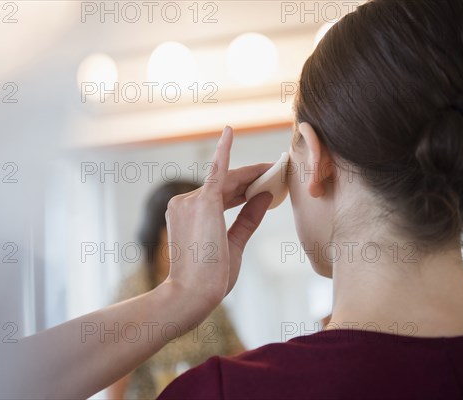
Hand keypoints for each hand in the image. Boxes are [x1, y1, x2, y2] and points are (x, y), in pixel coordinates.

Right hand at [164, 126, 273, 312]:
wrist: (192, 294)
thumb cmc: (209, 278)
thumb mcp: (233, 245)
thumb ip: (247, 218)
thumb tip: (265, 196)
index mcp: (189, 214)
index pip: (222, 195)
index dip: (245, 189)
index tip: (262, 185)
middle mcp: (185, 202)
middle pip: (226, 185)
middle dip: (252, 179)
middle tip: (277, 170)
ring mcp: (190, 200)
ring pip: (227, 181)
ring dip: (252, 174)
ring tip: (275, 167)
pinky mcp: (201, 202)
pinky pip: (216, 171)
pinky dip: (224, 151)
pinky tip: (229, 131)